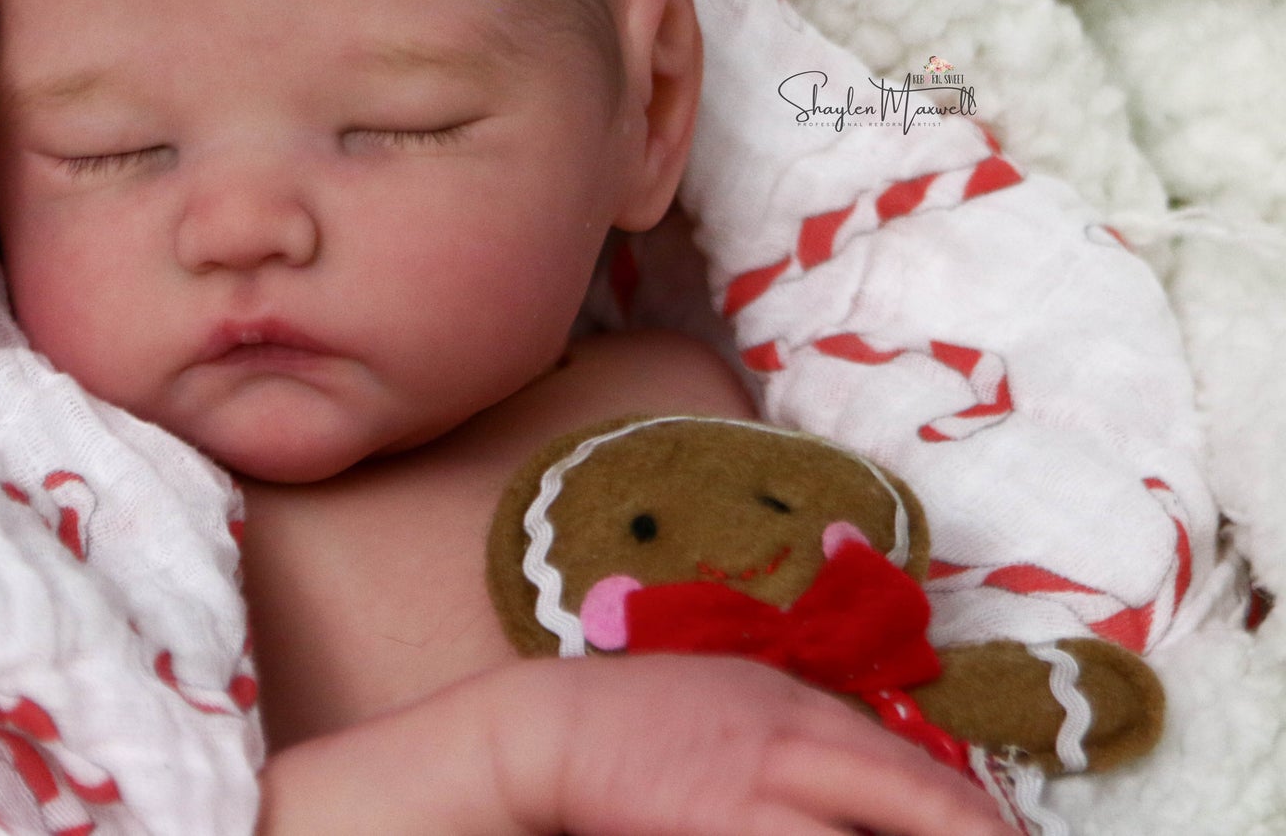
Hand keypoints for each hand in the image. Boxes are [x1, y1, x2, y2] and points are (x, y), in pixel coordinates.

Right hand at [497, 653, 1018, 835]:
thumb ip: (796, 731)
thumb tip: (873, 778)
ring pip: (871, 833)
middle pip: (916, 798)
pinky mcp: (724, 824)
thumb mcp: (727, 699)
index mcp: (797, 704)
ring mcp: (762, 787)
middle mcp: (794, 738)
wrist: (549, 730)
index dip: (972, 814)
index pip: (910, 766)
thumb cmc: (632, 722)